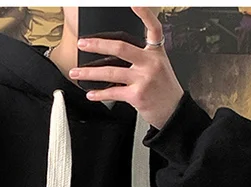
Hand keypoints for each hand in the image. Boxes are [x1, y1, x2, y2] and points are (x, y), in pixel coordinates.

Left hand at [67, 7, 184, 129]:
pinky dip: (99, 94)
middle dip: (98, 44)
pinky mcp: (137, 95)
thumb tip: (115, 57)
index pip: (153, 28)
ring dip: (89, 73)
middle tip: (82, 43)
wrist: (174, 112)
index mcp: (156, 53)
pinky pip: (113, 92)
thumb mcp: (159, 67)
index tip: (134, 3)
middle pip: (121, 47)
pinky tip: (91, 93)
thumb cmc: (164, 90)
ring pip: (111, 71)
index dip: (144, 14)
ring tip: (76, 73)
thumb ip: (141, 58)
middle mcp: (150, 63)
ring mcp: (144, 79)